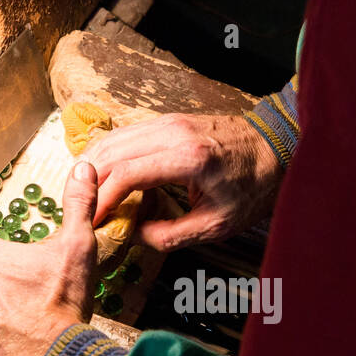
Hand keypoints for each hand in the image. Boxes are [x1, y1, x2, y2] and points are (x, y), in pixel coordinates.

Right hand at [86, 113, 281, 250]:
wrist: (276, 145)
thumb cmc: (253, 186)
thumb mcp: (218, 224)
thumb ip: (171, 235)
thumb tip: (134, 235)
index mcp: (188, 159)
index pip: (126, 174)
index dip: (103, 199)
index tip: (92, 220)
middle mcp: (173, 133)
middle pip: (111, 152)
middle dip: (89, 182)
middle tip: (78, 208)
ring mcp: (168, 121)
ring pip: (113, 139)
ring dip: (93, 166)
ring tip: (85, 193)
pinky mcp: (167, 120)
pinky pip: (125, 134)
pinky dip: (107, 154)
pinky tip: (102, 174)